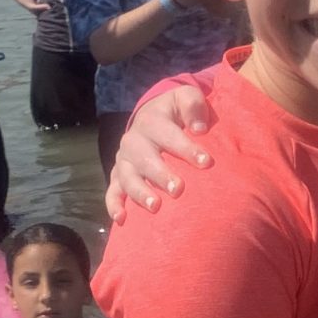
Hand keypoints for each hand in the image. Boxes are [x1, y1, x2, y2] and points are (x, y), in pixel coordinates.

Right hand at [105, 81, 219, 218]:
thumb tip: (199, 128)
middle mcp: (134, 141)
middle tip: (178, 189)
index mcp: (151, 121)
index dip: (186, 148)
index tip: (205, 162)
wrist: (153, 116)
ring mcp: (125, 160)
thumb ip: (193, 105)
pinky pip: (112, 191)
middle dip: (160, 174)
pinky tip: (122, 219)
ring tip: (156, 206)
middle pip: (145, 158)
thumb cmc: (177, 111)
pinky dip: (114, 205)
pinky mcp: (119, 176)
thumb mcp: (186, 97)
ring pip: (127, 177)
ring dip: (140, 192)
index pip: (168, 134)